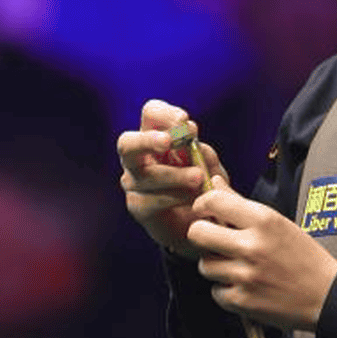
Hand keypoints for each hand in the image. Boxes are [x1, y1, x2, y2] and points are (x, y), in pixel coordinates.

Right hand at [118, 99, 229, 258]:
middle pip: (127, 143)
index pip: (151, 114)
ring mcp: (133, 183)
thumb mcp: (209, 166)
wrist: (199, 224)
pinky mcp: (138, 206)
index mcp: (155, 137)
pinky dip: (175, 198)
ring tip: (198, 178)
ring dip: (174, 175)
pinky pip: (151, 200)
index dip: (164, 113)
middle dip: (147, 140)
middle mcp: (138, 157)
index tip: (184, 120)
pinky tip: (194, 200)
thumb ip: (201, 151)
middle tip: (168, 142)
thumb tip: (190, 132)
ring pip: (145, 175)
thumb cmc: (203, 186)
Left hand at [185, 177, 336, 331]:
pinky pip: (216, 291)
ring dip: (216, 266)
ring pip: (205, 265)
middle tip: (214, 241)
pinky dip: (226, 290)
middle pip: (197, 233)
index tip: (205, 212)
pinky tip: (245, 286)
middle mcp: (252, 246)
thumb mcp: (278, 222)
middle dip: (202, 236)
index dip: (202, 206)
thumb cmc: (303, 257)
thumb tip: (215, 181)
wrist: (327, 296)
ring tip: (238, 267)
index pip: (214, 202)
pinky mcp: (242, 301)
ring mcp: (245, 275)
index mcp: (264, 220)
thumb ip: (241, 203)